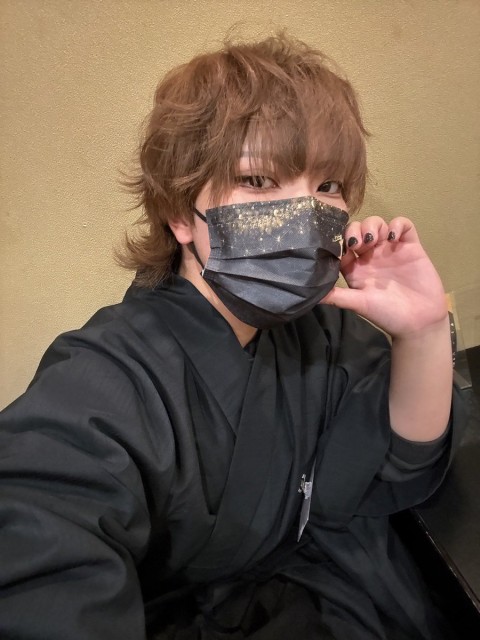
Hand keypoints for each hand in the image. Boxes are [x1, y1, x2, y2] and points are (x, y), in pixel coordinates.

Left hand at [322, 216, 447, 337]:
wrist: (420, 322)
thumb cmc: (387, 314)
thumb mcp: (358, 304)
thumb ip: (336, 296)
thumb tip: (310, 293)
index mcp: (355, 268)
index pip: (341, 245)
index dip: (339, 241)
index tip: (342, 247)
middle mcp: (371, 256)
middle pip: (358, 229)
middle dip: (355, 230)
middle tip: (359, 244)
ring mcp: (390, 249)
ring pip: (377, 224)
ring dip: (372, 226)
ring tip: (374, 240)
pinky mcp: (410, 246)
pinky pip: (404, 225)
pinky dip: (397, 225)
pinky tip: (393, 237)